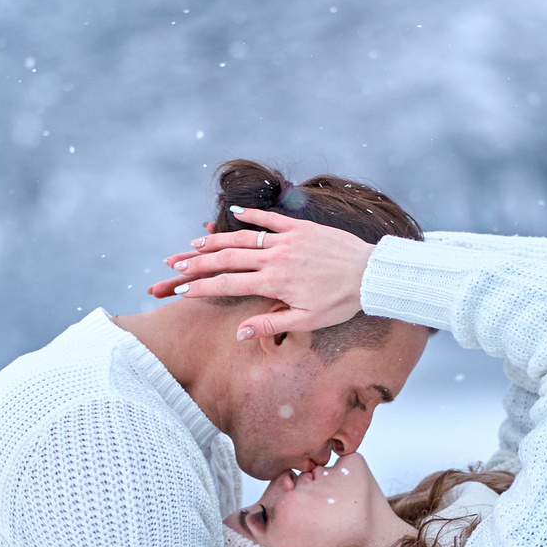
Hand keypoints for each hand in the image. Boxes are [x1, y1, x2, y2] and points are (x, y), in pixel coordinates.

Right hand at [146, 206, 377, 338]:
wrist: (371, 274)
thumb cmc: (341, 303)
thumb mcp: (306, 321)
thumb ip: (271, 325)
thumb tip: (240, 334)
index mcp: (274, 283)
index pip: (227, 284)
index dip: (201, 287)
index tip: (181, 290)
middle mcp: (275, 258)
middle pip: (226, 258)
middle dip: (197, 262)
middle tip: (175, 265)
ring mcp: (287, 240)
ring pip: (243, 238)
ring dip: (216, 239)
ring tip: (194, 242)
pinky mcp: (301, 227)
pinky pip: (271, 219)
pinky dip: (252, 215)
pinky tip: (235, 213)